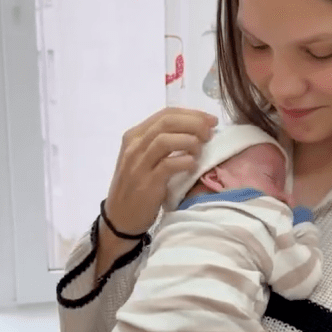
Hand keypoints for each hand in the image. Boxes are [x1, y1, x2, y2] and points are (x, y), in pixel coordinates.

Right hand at [104, 108, 217, 234]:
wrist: (120, 217)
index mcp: (135, 135)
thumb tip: (199, 130)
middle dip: (194, 123)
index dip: (192, 114)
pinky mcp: (146, 183)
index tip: (211, 121)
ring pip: (165, 140)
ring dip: (189, 141)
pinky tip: (193, 165)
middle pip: (167, 122)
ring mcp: (138, 164)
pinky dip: (184, 162)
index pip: (166, 113)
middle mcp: (134, 146)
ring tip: (200, 150)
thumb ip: (165, 142)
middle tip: (210, 133)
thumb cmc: (138, 185)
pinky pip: (167, 165)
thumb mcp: (146, 158)